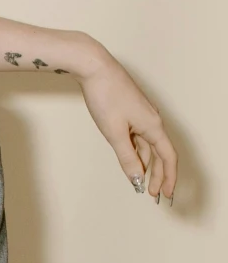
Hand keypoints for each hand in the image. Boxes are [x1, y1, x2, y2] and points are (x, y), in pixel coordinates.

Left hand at [79, 46, 176, 201]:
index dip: (168, 177)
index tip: (165, 195)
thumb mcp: (115, 133)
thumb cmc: (106, 96)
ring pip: (148, 146)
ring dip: (146, 165)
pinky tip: (131, 160)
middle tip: (152, 195)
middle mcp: (152, 120)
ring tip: (141, 183)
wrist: (95, 68)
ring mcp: (142, 115)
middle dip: (158, 175)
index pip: (168, 157)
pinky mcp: (131, 111)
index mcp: (153, 126)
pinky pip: (138, 137)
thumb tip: (138, 178)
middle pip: (160, 154)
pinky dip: (137, 152)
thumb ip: (127, 157)